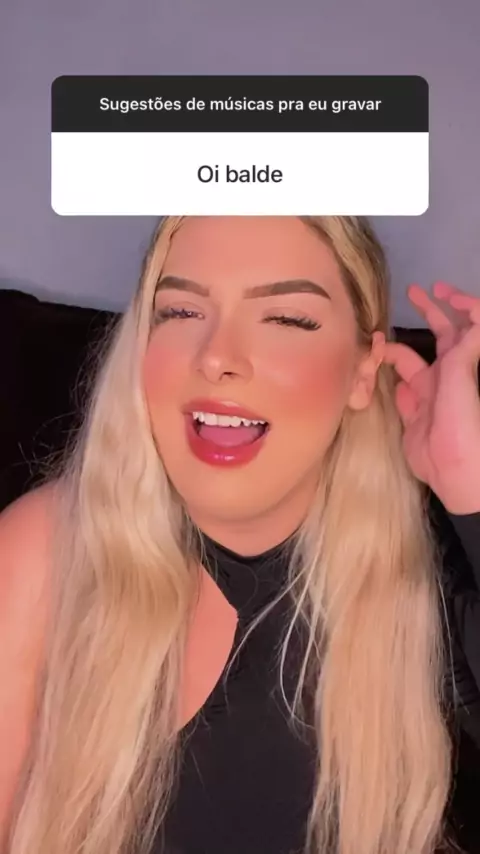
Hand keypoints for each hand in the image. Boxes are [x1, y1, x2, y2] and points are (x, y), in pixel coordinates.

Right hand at [383, 282, 479, 514]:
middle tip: (412, 291)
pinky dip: (386, 381)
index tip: (436, 290)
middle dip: (429, 312)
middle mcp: (450, 374)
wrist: (456, 472)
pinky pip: (399, 392)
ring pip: (411, 362)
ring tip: (374, 337)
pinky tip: (371, 369)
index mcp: (466, 361)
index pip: (465, 324)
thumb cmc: (464, 419)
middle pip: (441, 335)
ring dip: (394, 348)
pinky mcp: (413, 415)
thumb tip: (475, 309)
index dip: (455, 304)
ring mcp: (431, 394)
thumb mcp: (463, 372)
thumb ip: (465, 341)